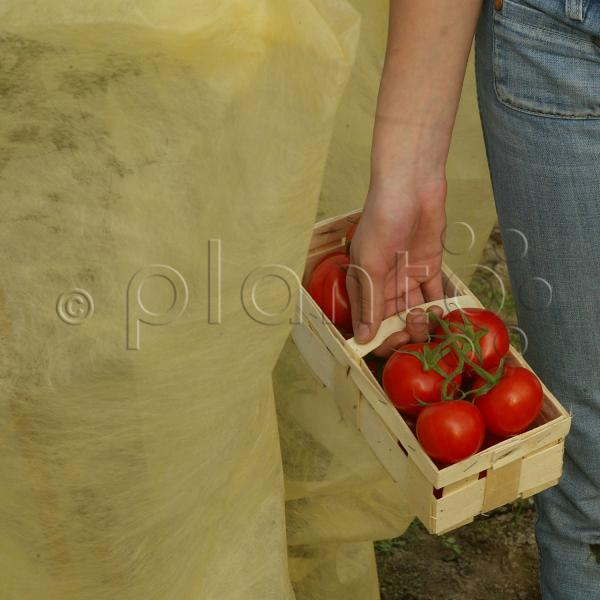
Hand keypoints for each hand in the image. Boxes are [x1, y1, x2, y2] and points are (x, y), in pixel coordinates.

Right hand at [347, 176, 446, 355]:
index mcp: (363, 283)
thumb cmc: (383, 219)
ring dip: (423, 323)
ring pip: (414, 312)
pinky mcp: (428, 269)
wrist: (412, 186)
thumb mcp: (371, 264)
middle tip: (416, 331)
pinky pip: (433, 295)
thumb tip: (363, 338)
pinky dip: (439, 308)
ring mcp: (406, 277)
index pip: (368, 322)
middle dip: (404, 332)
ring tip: (430, 321)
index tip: (395, 342)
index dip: (380, 337)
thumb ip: (371, 302)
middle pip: (392, 321)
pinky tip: (445, 317)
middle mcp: (383, 284)